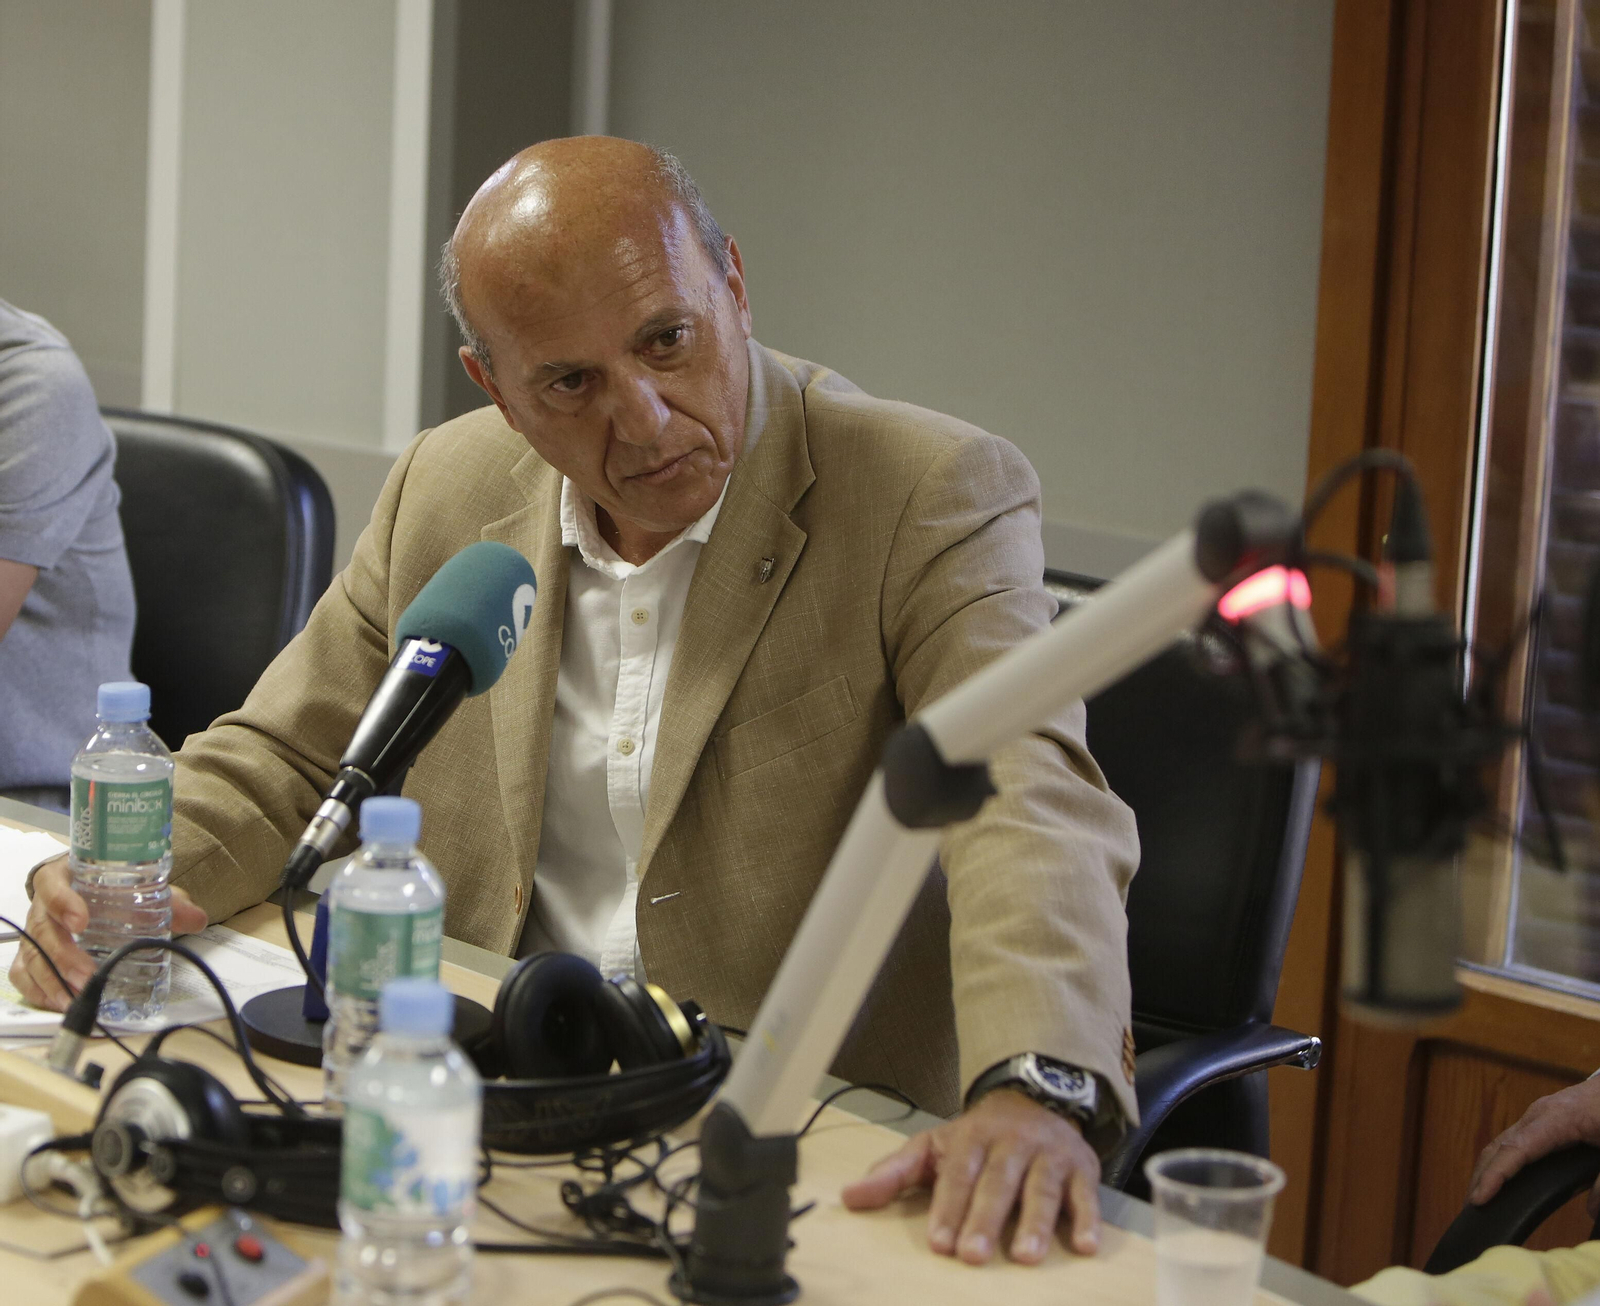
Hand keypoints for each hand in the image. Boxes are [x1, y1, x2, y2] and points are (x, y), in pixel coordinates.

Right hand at [8, 855, 206, 1011]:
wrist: (82, 884)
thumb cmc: (106, 885)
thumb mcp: (134, 886)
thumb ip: (167, 901)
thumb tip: (197, 919)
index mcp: (62, 879)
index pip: (53, 887)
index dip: (63, 903)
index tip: (81, 921)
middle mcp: (41, 906)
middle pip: (41, 930)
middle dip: (62, 956)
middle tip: (86, 976)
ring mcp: (34, 931)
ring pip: (31, 956)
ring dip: (50, 980)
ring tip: (73, 998)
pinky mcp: (31, 953)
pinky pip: (23, 973)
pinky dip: (38, 990)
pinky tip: (59, 1002)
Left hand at [841, 1088, 1099, 1264]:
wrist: (1036, 1098)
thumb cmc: (978, 1137)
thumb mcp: (932, 1147)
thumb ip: (893, 1174)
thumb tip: (849, 1198)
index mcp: (971, 1137)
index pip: (958, 1174)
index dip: (948, 1208)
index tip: (938, 1243)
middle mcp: (1012, 1143)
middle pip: (998, 1182)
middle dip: (985, 1220)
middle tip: (973, 1257)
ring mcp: (1049, 1155)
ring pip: (1041, 1188)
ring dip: (1036, 1223)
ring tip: (1025, 1257)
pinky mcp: (1082, 1169)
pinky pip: (1086, 1195)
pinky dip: (1088, 1220)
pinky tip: (1084, 1246)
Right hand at [1469, 1077, 1599, 1216]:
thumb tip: (1591, 1210)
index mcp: (1556, 1119)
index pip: (1516, 1149)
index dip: (1495, 1175)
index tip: (1479, 1198)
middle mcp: (1537, 1114)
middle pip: (1498, 1146)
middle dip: (1481, 1175)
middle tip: (1472, 1207)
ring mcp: (1536, 1115)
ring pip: (1501, 1142)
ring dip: (1487, 1168)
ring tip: (1481, 1196)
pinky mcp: (1540, 1119)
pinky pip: (1512, 1140)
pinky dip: (1500, 1160)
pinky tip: (1501, 1176)